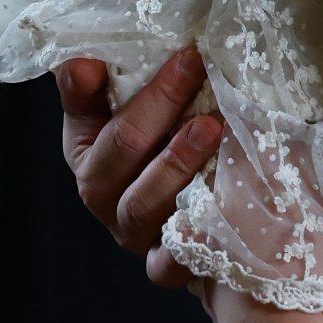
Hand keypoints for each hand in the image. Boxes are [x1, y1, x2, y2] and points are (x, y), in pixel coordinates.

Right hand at [56, 47, 221, 290]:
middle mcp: (104, 190)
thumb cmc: (193, 135)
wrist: (241, 213)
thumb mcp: (164, 99)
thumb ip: (125, 75)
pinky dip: (186, 243)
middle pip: (117, 151)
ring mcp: (132, 231)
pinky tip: (210, 219)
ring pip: (139, 204)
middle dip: (156, 102)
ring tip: (211, 127)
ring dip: (175, 162)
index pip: (81, 108)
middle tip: (193, 64)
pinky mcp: (164, 265)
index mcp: (90, 143)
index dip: (91, 83)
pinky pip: (166, 263)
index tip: (107, 57)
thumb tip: (83, 58)